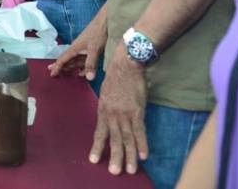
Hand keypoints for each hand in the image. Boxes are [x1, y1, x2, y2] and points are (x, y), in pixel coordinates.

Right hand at [50, 8, 106, 79]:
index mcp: (75, 49)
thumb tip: (88, 79)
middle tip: (53, 73)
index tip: (52, 74)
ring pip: (75, 60)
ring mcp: (84, 49)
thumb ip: (91, 64)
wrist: (106, 22)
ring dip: (71, 67)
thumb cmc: (98, 34)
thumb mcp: (94, 50)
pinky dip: (81, 67)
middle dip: (60, 66)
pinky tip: (82, 72)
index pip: (63, 59)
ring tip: (66, 75)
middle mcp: (77, 49)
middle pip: (67, 60)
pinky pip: (83, 60)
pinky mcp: (90, 49)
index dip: (57, 67)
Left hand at [89, 44, 148, 175]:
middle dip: (114, 157)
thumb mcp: (106, 94)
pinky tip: (144, 155)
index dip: (98, 147)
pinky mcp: (138, 111)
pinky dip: (142, 143)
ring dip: (129, 155)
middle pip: (113, 139)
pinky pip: (140, 130)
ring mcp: (125, 113)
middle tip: (114, 172)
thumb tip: (108, 120)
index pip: (99, 133)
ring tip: (130, 170)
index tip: (94, 160)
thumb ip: (108, 109)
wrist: (126, 65)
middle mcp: (112, 114)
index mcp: (103, 110)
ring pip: (127, 138)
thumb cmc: (116, 77)